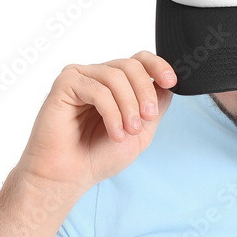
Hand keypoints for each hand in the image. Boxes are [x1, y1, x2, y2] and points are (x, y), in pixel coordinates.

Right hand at [14, 51, 175, 193]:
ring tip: (130, 131)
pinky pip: (97, 89)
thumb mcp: (141, 133)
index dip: (158, 66)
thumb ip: (155, 107)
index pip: (140, 60)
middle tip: (147, 118)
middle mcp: (98, 77)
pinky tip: (115, 133)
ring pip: (115, 75)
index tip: (170, 81)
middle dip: (145, 91)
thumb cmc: (98, 156)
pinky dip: (111, 112)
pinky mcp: (65, 84)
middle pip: (131, 65)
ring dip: (129, 105)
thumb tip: (168, 85)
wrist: (69, 175)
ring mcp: (81, 78)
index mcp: (116, 85)